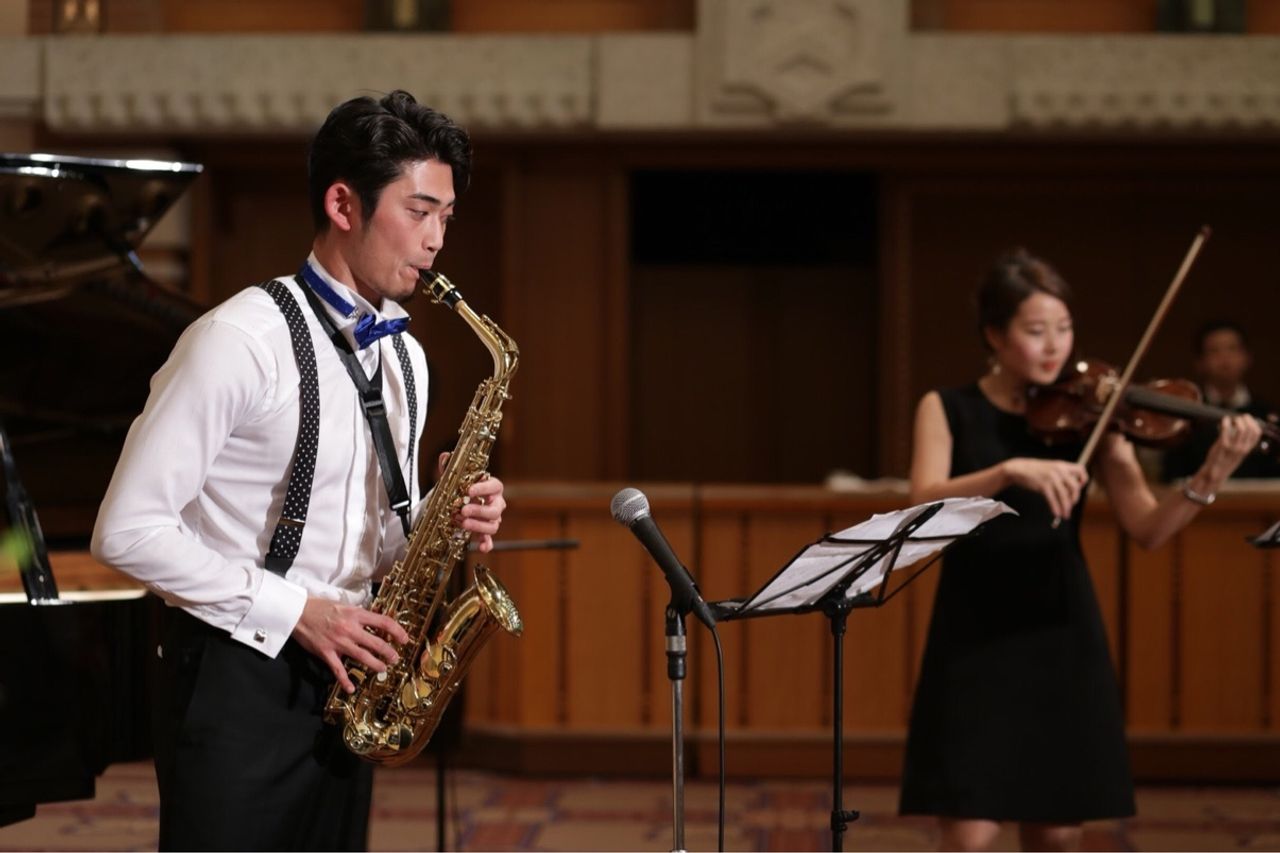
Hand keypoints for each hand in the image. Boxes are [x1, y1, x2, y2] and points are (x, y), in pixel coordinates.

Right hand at [292, 597, 410, 692]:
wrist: (297, 612)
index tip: (405, 639)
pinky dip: (344, 680)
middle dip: (389, 652)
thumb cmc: (321, 607)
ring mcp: (338, 642)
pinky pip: (338, 669)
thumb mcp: (344, 605)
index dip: (397, 631)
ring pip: (362, 656)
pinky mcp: (326, 652)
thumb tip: (375, 620)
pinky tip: (351, 689)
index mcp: (356, 614)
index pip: (383, 622)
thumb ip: (359, 614)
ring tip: (383, 669)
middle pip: (376, 642)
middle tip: (396, 658)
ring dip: (375, 664)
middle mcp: (350, 628)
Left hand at [436, 452, 506, 552]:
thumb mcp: (452, 478)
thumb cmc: (460, 489)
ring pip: (493, 525)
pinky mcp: (485, 532)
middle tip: (463, 511)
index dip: (484, 488)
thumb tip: (445, 456)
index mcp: (492, 488)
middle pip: (495, 509)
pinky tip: (480, 547)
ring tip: (462, 523)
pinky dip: (487, 544)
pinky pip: (490, 540)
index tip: (470, 490)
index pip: (495, 486)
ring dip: (478, 526)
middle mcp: (496, 504)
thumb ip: (449, 467)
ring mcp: (492, 519)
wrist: (457, 503)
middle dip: (479, 511)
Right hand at [1002, 457, 1088, 520]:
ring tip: (1065, 515)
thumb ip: (1061, 476)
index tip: (1079, 488)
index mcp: (1063, 465)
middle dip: (1075, 498)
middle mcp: (1059, 470)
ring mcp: (1051, 478)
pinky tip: (1056, 513)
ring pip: (1064, 496)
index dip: (1083, 480)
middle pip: (1075, 487)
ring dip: (1066, 507)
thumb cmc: (1035, 470)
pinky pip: (1053, 499)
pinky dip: (1056, 508)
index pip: (1081, 470)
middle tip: (1071, 505)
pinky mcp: (1043, 485)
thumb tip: (1070, 493)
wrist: (1019, 468)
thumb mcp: (1051, 468)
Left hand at [1200, 413, 1262, 482]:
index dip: (1253, 423)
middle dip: (1245, 419)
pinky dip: (1226, 422)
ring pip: (1241, 428)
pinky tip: (1224, 420)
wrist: (1215, 472)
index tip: (1247, 419)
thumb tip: (1239, 428)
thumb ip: (1241, 442)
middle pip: (1250, 428)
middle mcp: (1242, 447)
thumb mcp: (1237, 453)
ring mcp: (1233, 446)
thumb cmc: (1225, 460)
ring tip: (1232, 419)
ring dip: (1237, 420)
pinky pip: (1226, 429)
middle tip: (1239, 417)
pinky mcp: (1222, 445)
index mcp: (1247, 449)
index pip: (1257, 433)